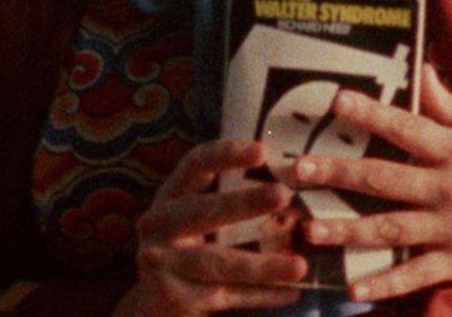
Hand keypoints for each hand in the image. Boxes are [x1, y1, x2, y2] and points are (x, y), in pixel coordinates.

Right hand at [114, 138, 308, 315]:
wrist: (151, 304)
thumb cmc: (187, 249)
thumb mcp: (194, 219)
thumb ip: (227, 201)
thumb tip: (293, 188)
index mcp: (170, 195)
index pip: (196, 165)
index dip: (227, 154)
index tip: (263, 150)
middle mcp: (158, 224)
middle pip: (205, 211)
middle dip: (246, 203)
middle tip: (284, 194)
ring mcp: (160, 262)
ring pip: (220, 263)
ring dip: (263, 265)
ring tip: (301, 266)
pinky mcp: (171, 297)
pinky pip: (225, 295)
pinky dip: (260, 294)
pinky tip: (290, 292)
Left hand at [285, 64, 451, 302]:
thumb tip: (425, 70)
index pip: (408, 127)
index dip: (372, 114)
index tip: (337, 102)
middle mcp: (451, 187)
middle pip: (385, 178)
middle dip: (338, 173)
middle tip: (297, 171)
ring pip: (390, 228)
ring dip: (347, 230)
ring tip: (310, 229)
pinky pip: (415, 274)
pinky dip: (385, 284)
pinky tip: (353, 290)